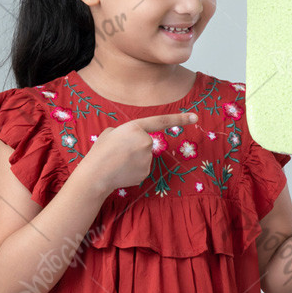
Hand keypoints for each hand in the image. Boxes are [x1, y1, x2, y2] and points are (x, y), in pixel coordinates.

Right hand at [83, 112, 197, 195]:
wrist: (96, 175)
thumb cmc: (100, 152)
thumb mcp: (110, 133)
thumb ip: (126, 132)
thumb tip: (132, 139)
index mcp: (135, 128)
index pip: (161, 121)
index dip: (180, 119)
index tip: (195, 117)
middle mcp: (146, 142)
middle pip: (146, 143)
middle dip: (135, 147)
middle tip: (117, 152)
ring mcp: (148, 159)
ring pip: (144, 156)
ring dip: (134, 159)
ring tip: (117, 162)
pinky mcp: (146, 172)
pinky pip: (142, 168)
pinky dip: (133, 170)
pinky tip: (122, 171)